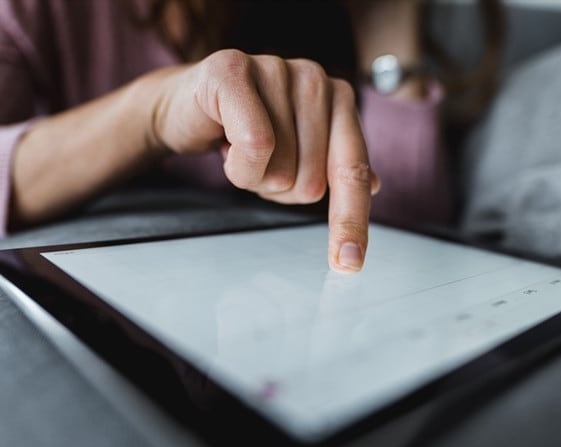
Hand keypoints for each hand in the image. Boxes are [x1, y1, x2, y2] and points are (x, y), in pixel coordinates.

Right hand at [148, 49, 379, 272]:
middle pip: (311, 180)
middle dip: (276, 187)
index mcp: (339, 99)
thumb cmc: (241, 129)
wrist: (183, 105)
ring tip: (236, 148)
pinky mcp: (234, 70)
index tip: (349, 263)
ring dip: (250, 176)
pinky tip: (223, 143)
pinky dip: (237, 164)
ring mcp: (276, 68)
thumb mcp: (292, 153)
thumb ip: (332, 165)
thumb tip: (376, 186)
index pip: (353, 170)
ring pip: (280, 168)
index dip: (351, 219)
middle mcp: (315, 79)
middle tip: (257, 162)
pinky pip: (255, 146)